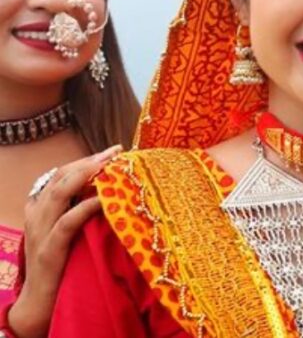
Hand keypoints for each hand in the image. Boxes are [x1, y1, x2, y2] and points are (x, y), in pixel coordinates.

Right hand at [7, 145, 120, 337]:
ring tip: (108, 166)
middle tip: (114, 152)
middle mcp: (37, 215)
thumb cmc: (61, 262)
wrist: (40, 301)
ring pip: (59, 193)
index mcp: (40, 207)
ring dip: (85, 176)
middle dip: (88, 161)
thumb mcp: (67, 230)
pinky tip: (102, 200)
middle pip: (60, 177)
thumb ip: (78, 209)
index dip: (85, 160)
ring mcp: (41, 232)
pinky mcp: (49, 251)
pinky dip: (84, 208)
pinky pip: (66, 223)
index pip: (60, 174)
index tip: (112, 151)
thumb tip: (109, 188)